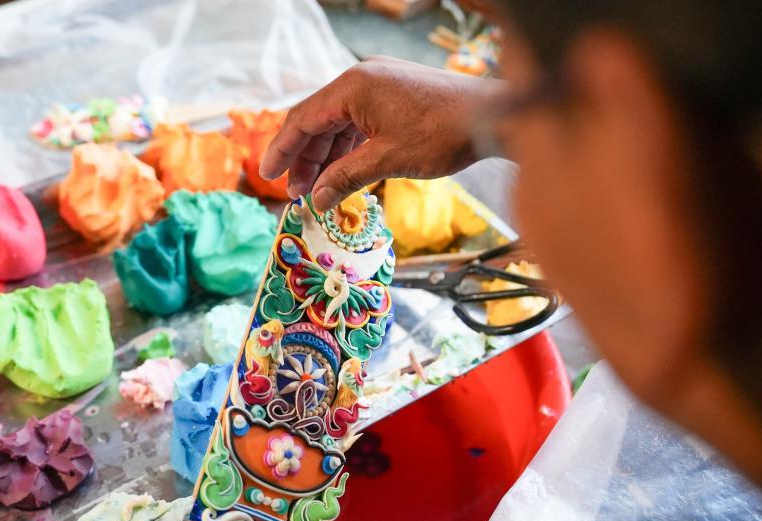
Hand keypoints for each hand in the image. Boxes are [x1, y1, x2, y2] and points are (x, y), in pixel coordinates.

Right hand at [260, 56, 499, 210]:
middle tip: (296, 193)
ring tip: (318, 190)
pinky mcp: (395, 96)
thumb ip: (345, 178)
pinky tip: (343, 173)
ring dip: (327, 157)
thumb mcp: (387, 160)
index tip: (268, 175)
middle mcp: (362, 80)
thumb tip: (316, 200)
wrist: (493, 116)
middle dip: (306, 159)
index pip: (303, 119)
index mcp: (353, 86)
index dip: (283, 150)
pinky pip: (360, 123)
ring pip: (340, 124)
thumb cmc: (443, 133)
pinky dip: (350, 149)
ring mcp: (380, 86)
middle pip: (319, 121)